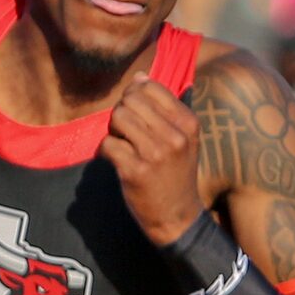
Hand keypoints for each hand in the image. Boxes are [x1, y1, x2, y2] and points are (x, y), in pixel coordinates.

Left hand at [97, 74, 202, 245]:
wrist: (177, 217)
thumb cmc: (175, 174)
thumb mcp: (182, 138)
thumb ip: (163, 108)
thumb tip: (140, 77)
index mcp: (188, 123)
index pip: (150, 87)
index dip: (134, 95)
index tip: (135, 114)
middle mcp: (174, 136)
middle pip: (130, 101)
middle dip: (122, 113)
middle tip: (126, 132)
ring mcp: (155, 154)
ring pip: (118, 118)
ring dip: (114, 130)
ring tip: (122, 145)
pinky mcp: (135, 171)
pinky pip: (108, 144)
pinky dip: (106, 151)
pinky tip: (115, 160)